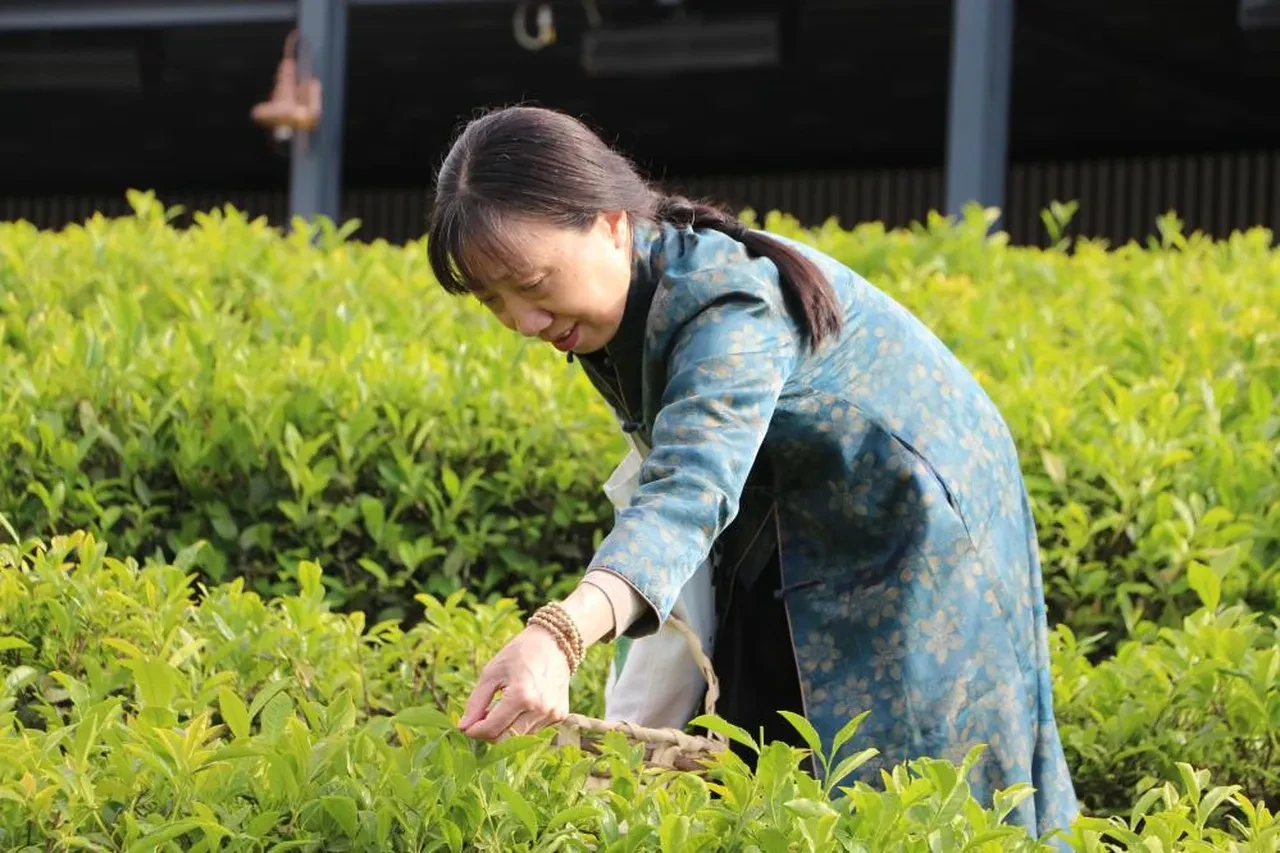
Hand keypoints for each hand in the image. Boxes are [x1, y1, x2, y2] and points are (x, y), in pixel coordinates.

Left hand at [457, 624, 571, 740]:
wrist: (554, 642)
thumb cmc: (519, 654)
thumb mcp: (491, 672)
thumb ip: (476, 702)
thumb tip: (462, 727)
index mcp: (521, 696)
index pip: (492, 729)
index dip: (474, 731)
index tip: (466, 726)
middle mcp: (540, 709)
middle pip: (506, 740)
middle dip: (489, 734)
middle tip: (482, 720)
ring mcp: (552, 714)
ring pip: (520, 737)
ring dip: (506, 729)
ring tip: (502, 708)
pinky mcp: (560, 715)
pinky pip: (534, 730)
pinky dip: (521, 724)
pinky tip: (520, 706)